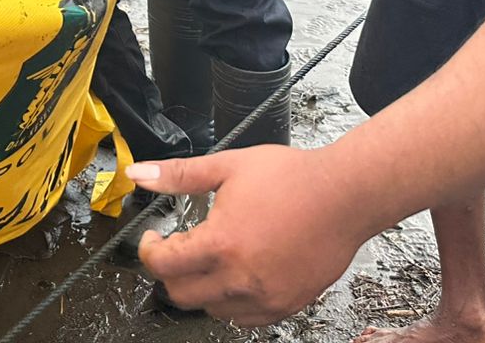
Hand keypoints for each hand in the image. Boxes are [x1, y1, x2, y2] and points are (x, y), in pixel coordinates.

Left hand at [129, 146, 367, 325]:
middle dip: (171, 271)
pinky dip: (232, 300)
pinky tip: (238, 272)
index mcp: (222, 243)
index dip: (149, 251)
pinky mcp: (286, 305)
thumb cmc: (293, 178)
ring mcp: (265, 297)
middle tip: (179, 248)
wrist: (345, 195)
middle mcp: (240, 277)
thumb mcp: (228, 166)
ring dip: (201, 287)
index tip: (154, 239)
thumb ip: (178, 175)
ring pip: (212, 309)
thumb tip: (139, 174)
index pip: (163, 265)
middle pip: (181, 295)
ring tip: (213, 256)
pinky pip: (245, 318)